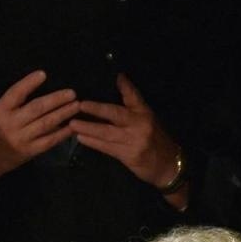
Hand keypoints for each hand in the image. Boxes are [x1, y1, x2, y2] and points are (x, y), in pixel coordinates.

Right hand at [0, 69, 79, 195]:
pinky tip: (73, 126)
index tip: (43, 74)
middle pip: (36, 109)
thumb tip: (42, 91)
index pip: (15, 94)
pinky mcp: (29, 151)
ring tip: (76, 106)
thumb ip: (14, 104)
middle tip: (71, 93)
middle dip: (56, 100)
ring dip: (63, 113)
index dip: (28, 83)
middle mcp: (10, 125)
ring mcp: (20, 139)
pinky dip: (63, 133)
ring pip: (46, 123)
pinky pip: (49, 140)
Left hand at [70, 75, 181, 189]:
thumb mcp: (147, 120)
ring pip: (107, 132)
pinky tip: (80, 138)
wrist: (168, 165)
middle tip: (79, 104)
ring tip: (72, 124)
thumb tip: (115, 85)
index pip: (134, 96)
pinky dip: (93, 142)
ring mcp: (134, 140)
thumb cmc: (154, 139)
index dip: (125, 86)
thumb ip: (132, 106)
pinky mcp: (129, 155)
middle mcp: (140, 124)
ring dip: (88, 128)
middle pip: (116, 113)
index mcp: (144, 113)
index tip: (115, 76)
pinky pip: (107, 147)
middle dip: (97, 109)